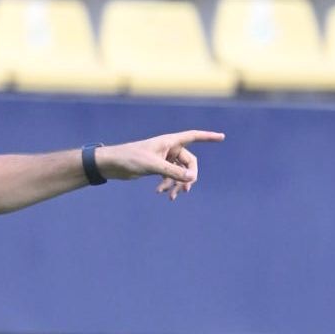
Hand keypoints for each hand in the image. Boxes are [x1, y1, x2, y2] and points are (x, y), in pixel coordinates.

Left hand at [96, 130, 225, 201]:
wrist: (112, 164)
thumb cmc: (130, 158)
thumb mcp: (153, 166)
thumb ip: (173, 172)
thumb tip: (192, 178)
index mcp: (169, 141)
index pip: (193, 136)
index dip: (208, 137)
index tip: (222, 137)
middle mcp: (169, 148)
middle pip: (189, 162)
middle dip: (188, 176)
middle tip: (185, 190)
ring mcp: (163, 158)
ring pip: (179, 172)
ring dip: (177, 184)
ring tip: (170, 196)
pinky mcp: (157, 168)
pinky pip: (170, 177)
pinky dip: (167, 185)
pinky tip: (160, 193)